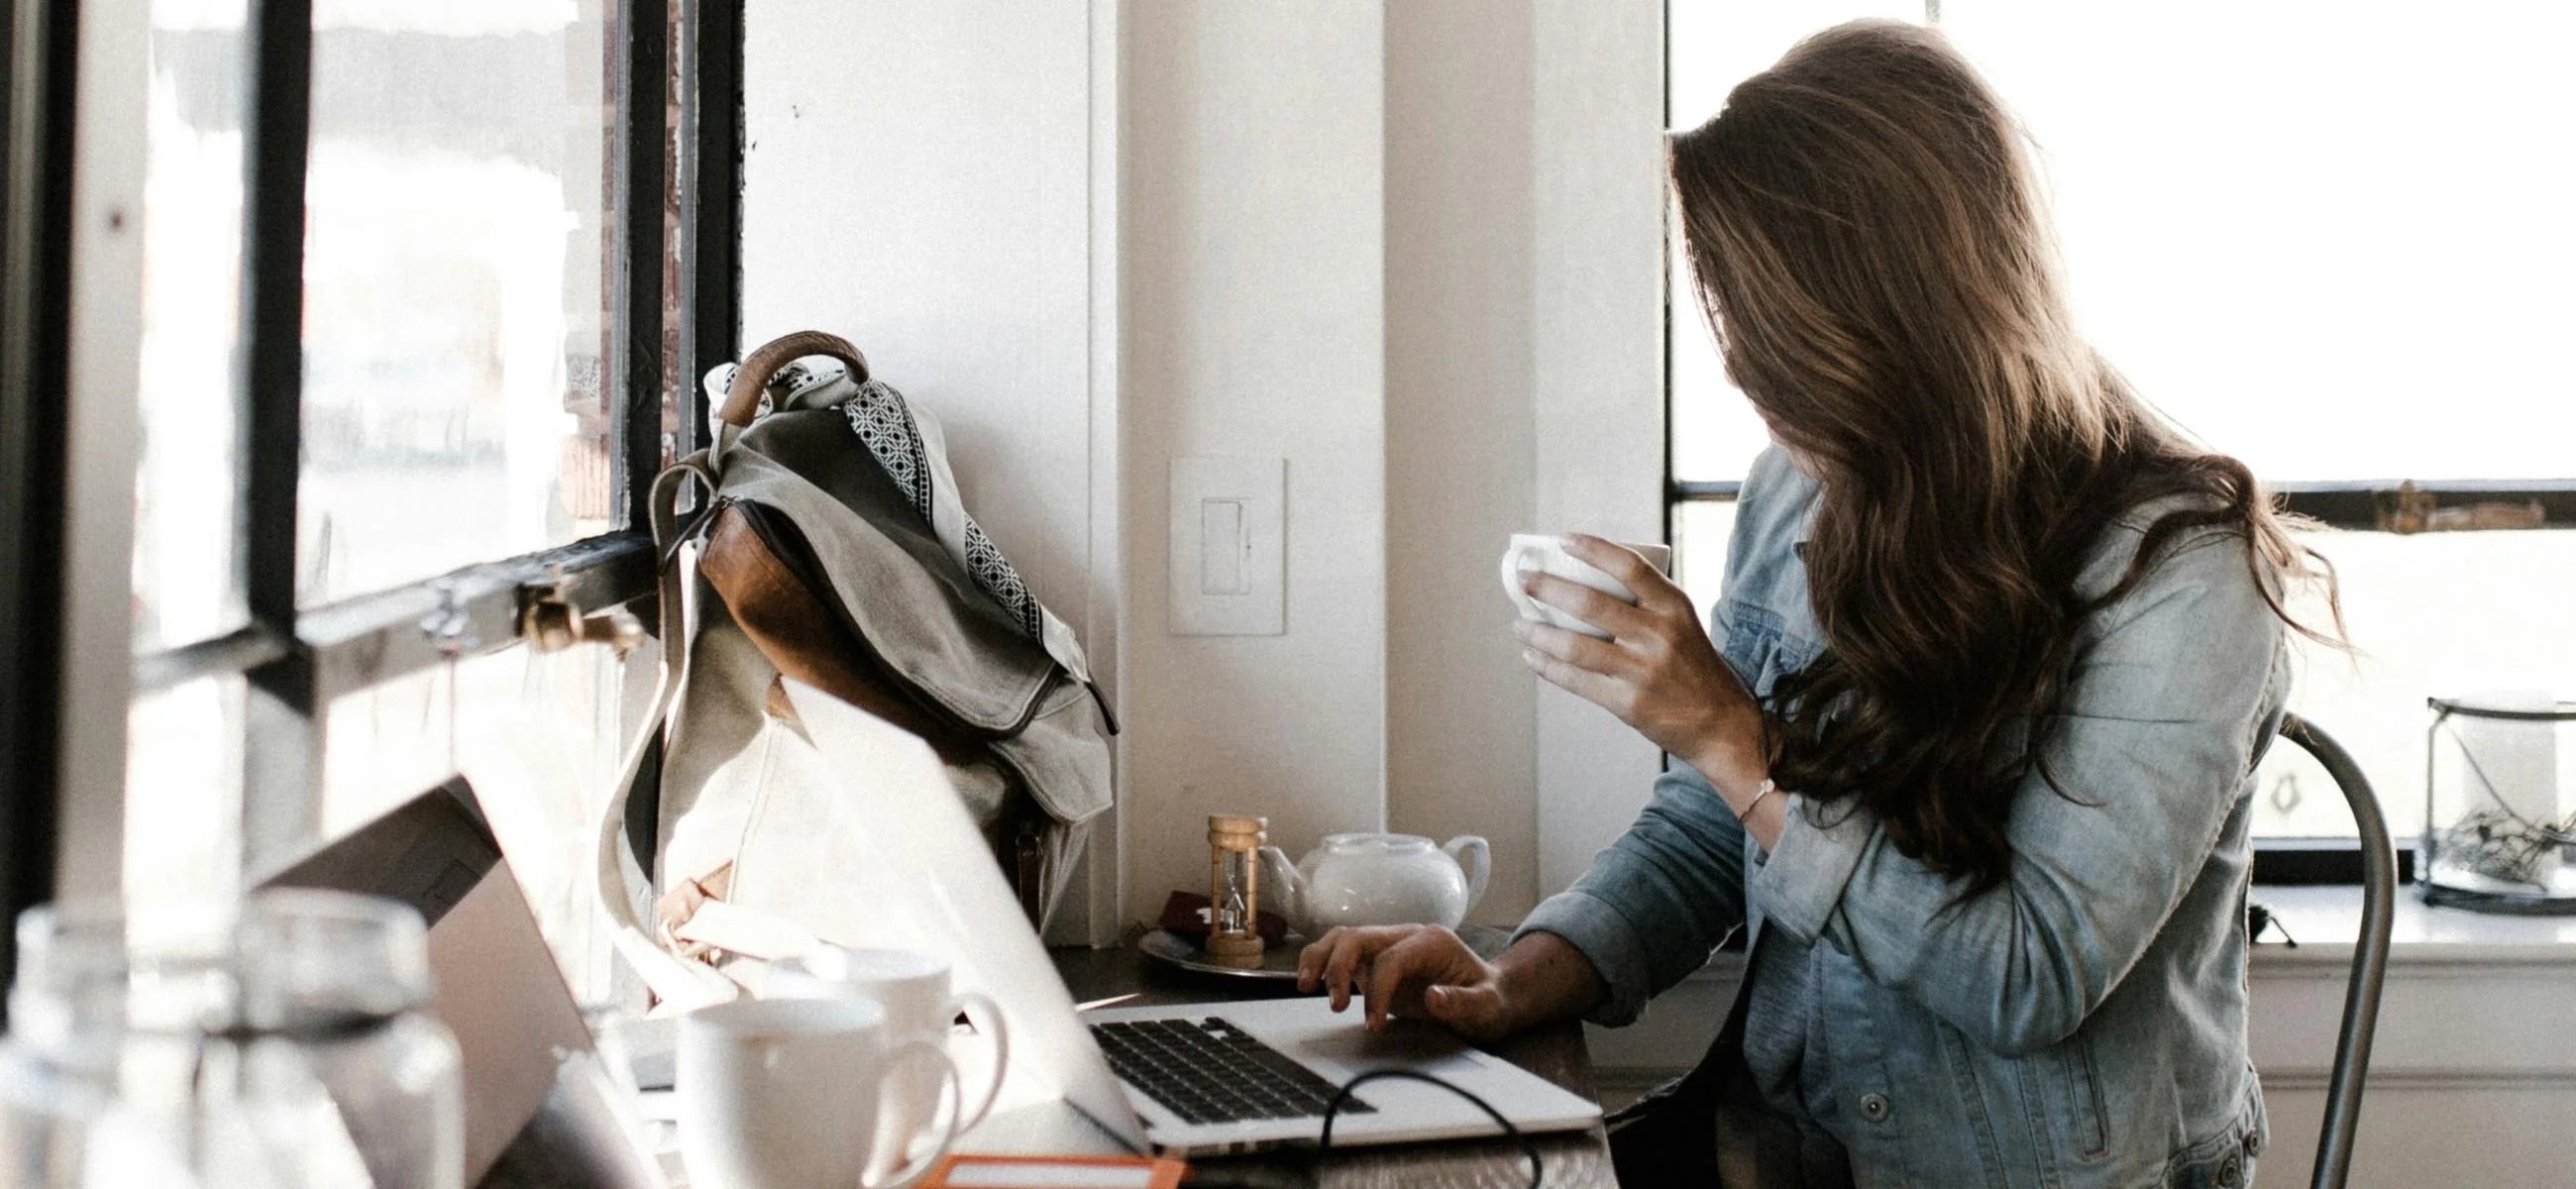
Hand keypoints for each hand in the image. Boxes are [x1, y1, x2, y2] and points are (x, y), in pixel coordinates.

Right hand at [1296, 925, 1518, 1040]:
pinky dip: (1322, 964)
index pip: (1391, 958)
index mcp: (1432, 942)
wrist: (1492, 995)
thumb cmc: (1490, 999)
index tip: (1372, 1024)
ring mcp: (1388, 946)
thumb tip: (1432, 997)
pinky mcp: (1376, 961)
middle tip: (1333, 1005)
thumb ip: (1463, 1002)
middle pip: (1358, 937)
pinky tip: (1312, 984)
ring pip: (1343, 938)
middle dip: (1338, 968)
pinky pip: (1341, 953)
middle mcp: (1406, 936)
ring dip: (1321, 959)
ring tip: (1305, 986)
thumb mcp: (1489, 1006)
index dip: (1377, 990)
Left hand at [1513, 535, 1767, 790]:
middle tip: (1524, 580)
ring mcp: (1642, 670)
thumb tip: (1585, 581)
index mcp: (1674, 607)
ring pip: (1575, 645)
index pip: (1630, 565)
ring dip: (1538, 633)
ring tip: (1519, 624)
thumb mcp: (1683, 624)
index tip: (1563, 539)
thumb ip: (1646, 604)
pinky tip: (1532, 656)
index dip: (1593, 549)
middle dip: (1548, 589)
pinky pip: (1576, 680)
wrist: (1722, 724)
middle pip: (1591, 603)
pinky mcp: (1627, 703)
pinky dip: (1548, 666)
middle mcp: (1659, 634)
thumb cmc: (1695, 668)